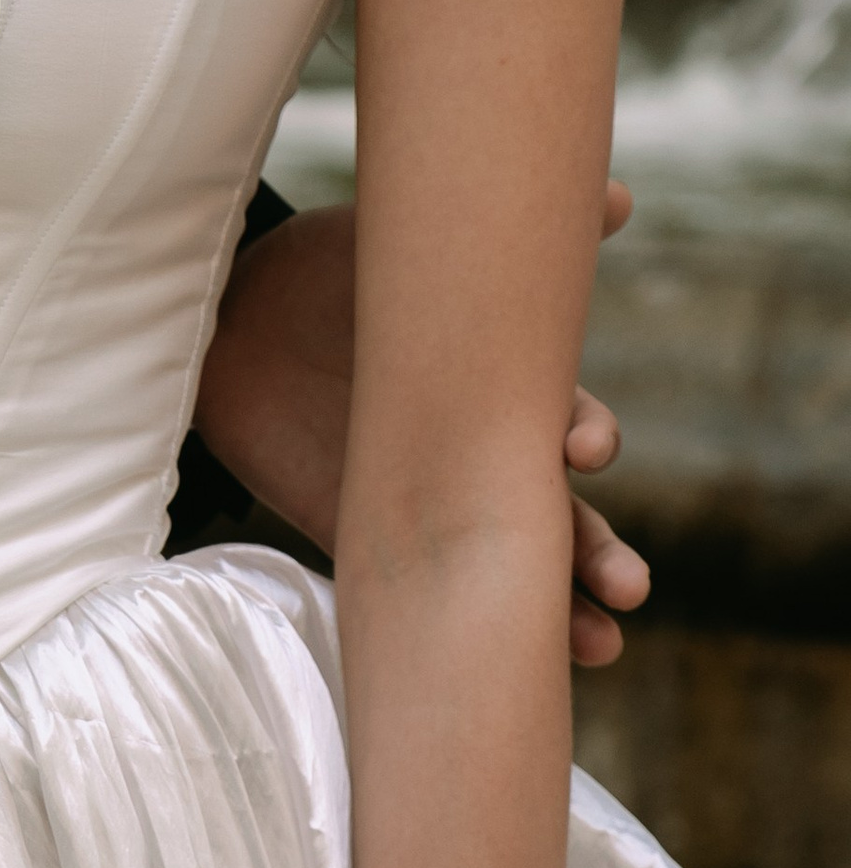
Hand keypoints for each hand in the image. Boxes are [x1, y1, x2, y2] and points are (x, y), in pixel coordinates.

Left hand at [194, 185, 648, 664]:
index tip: (586, 450)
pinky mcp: (370, 537)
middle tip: (627, 585)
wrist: (240, 317)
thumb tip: (615, 199)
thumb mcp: (416, 238)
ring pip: (511, 566)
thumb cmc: (344, 270)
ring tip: (602, 643)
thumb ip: (499, 229)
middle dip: (594, 549)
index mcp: (504, 383)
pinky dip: (468, 631)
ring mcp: (432, 501)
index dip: (583, 434)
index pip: (563, 417)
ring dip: (563, 606)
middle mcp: (480, 450)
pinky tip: (504, 668)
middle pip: (557, 511)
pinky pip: (428, 595)